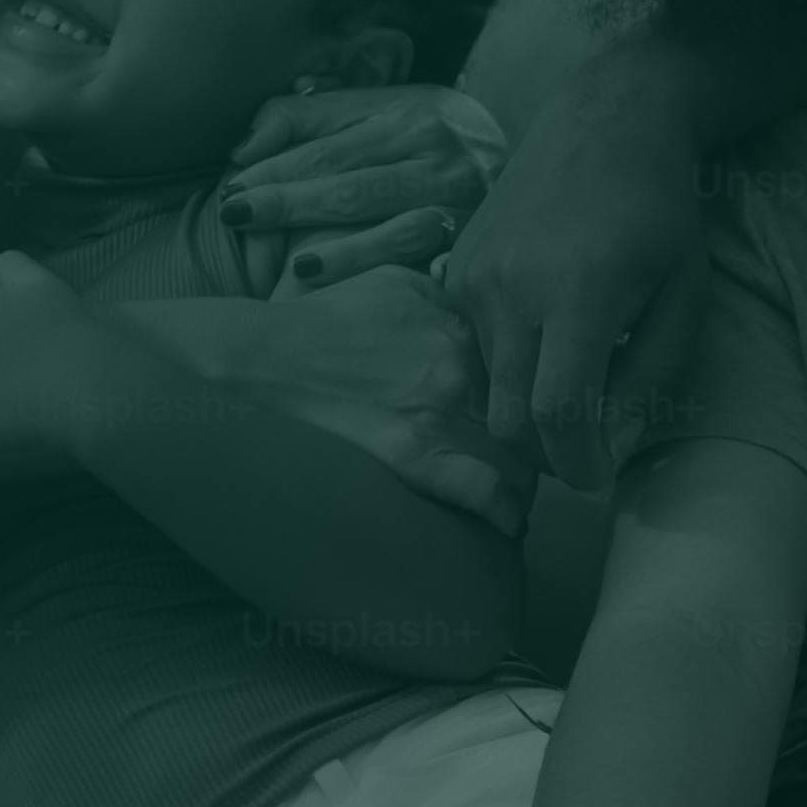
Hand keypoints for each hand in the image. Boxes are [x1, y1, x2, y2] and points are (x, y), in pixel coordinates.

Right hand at [182, 267, 532, 532]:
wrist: (255, 360)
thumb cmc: (320, 322)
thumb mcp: (394, 285)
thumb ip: (448, 298)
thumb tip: (490, 314)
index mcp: (460, 321)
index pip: (537, 365)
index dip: (546, 392)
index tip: (548, 412)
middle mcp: (458, 364)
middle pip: (535, 413)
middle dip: (547, 439)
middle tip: (551, 460)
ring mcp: (436, 412)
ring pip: (521, 455)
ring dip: (531, 479)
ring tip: (528, 494)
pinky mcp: (410, 457)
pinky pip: (486, 493)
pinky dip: (505, 512)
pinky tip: (508, 522)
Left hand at [223, 85, 506, 292]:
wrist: (540, 162)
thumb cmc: (434, 140)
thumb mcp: (380, 109)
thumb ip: (308, 119)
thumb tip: (242, 149)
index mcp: (413, 116)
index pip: (330, 148)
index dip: (275, 171)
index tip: (231, 193)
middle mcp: (444, 157)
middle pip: (355, 187)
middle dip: (291, 204)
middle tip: (235, 219)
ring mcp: (468, 205)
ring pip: (399, 231)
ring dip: (346, 253)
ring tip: (296, 268)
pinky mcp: (481, 245)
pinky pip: (437, 266)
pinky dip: (403, 278)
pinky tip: (370, 293)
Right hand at [444, 40, 705, 490]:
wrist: (607, 120)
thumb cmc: (661, 208)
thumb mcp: (684, 295)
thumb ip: (649, 376)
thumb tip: (607, 445)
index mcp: (576, 295)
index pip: (556, 417)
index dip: (576, 465)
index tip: (597, 477)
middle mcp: (510, 289)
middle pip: (509, 419)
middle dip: (547, 453)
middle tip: (587, 445)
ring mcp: (472, 278)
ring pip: (489, 387)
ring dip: (527, 402)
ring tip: (575, 376)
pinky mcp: (454, 271)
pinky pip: (473, 348)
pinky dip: (508, 361)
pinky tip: (546, 330)